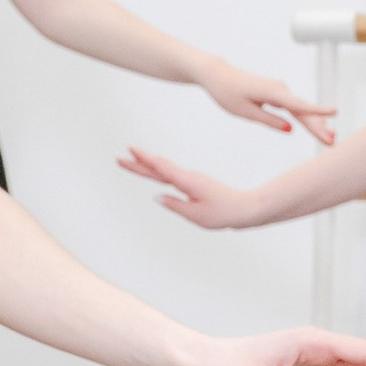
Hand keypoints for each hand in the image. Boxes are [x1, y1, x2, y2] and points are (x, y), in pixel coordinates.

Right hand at [120, 144, 264, 230]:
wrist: (245, 208)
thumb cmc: (223, 213)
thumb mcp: (196, 215)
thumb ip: (175, 205)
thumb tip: (158, 197)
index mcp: (188, 182)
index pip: (161, 168)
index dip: (143, 160)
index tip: (129, 150)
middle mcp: (188, 178)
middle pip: (158, 168)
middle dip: (138, 163)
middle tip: (120, 158)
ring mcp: (191, 180)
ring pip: (164, 171)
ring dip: (147, 166)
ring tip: (131, 162)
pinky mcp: (194, 185)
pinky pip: (172, 177)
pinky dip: (159, 172)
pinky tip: (154, 172)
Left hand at [200, 63, 334, 143]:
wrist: (217, 74)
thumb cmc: (227, 92)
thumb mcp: (245, 111)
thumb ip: (269, 120)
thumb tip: (290, 128)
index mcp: (272, 93)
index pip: (298, 105)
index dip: (317, 111)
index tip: (335, 112)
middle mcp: (280, 89)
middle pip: (303, 110)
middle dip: (318, 126)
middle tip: (332, 142)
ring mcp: (279, 90)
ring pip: (301, 110)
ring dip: (315, 123)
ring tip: (329, 138)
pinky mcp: (276, 94)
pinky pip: (294, 107)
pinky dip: (305, 117)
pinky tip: (318, 125)